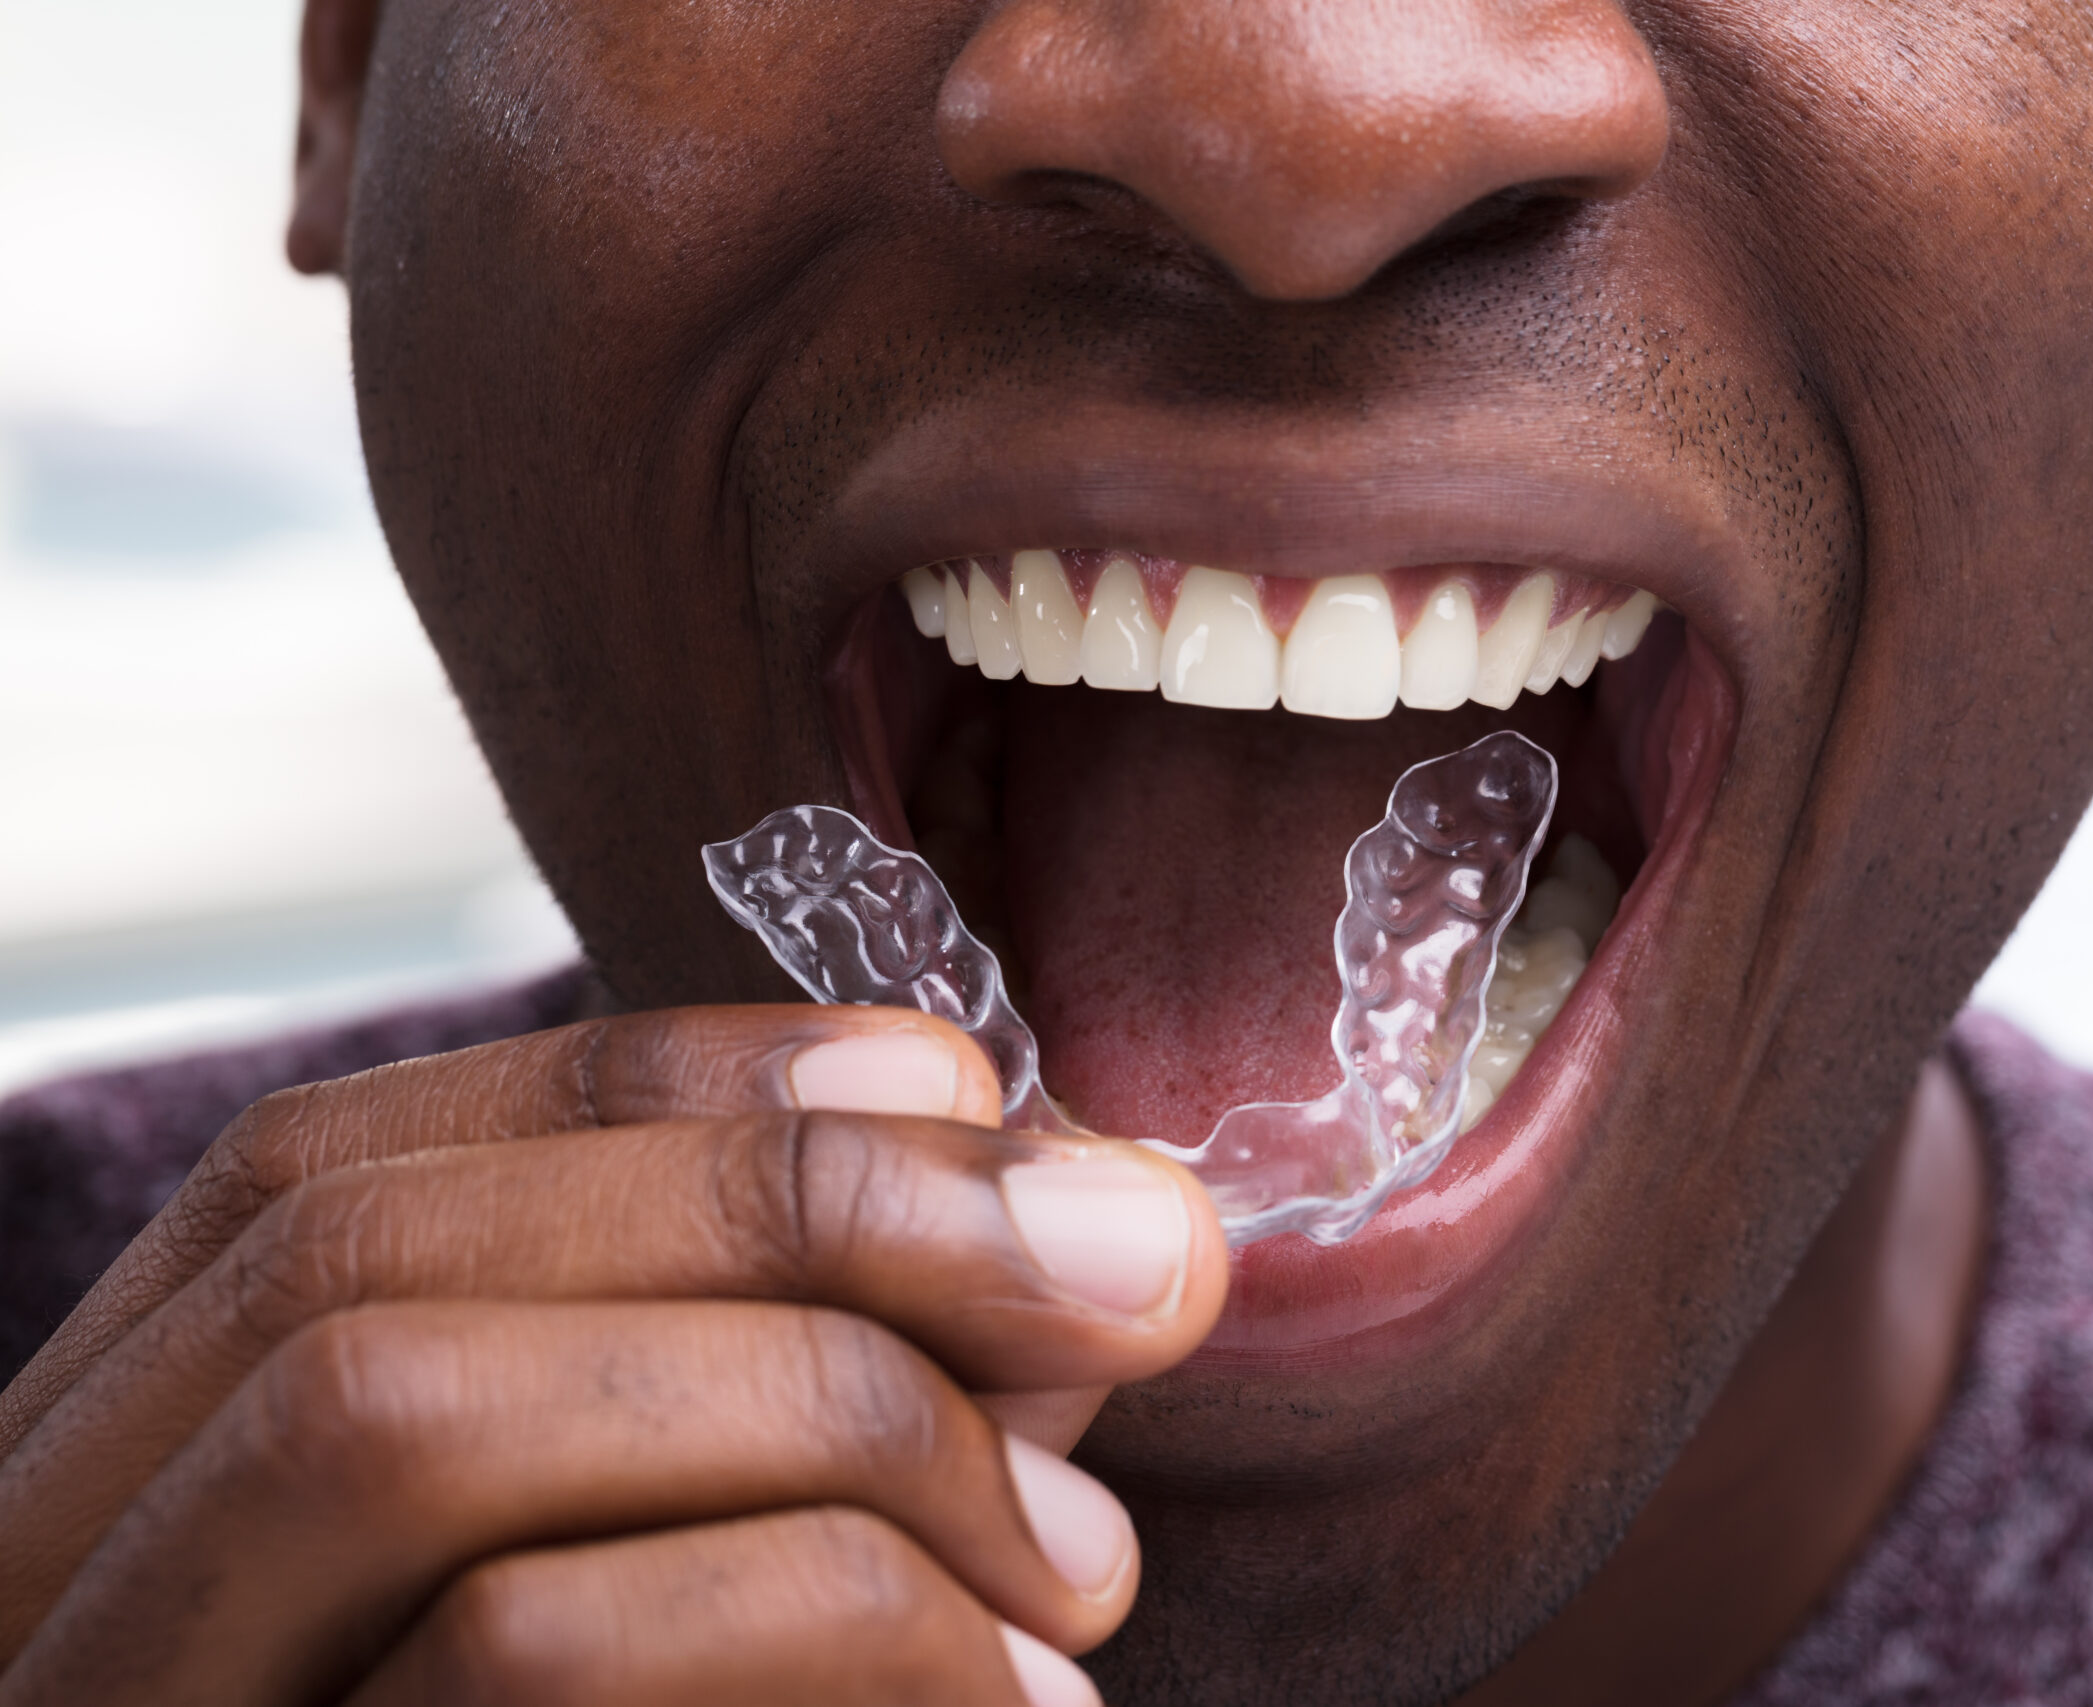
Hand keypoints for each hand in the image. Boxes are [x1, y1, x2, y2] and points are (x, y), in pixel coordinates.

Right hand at [0, 1005, 1226, 1704]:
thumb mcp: (681, 1604)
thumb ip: (803, 1432)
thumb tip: (1066, 1245)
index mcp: (114, 1509)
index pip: (323, 1181)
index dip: (656, 1090)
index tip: (968, 1087)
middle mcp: (37, 1611)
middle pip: (373, 1267)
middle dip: (799, 1209)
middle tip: (1144, 1262)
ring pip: (394, 1420)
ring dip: (814, 1410)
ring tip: (1087, 1556)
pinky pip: (513, 1667)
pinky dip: (812, 1619)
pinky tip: (1018, 1701)